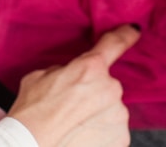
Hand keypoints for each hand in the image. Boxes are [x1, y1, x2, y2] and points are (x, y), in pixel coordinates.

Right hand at [8, 25, 138, 146]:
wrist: (31, 145)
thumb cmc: (31, 113)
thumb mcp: (40, 77)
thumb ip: (64, 70)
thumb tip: (70, 74)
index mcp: (91, 67)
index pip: (115, 44)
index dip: (126, 35)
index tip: (134, 31)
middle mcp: (110, 88)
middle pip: (106, 87)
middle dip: (93, 94)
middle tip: (70, 108)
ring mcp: (118, 115)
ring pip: (110, 111)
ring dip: (97, 116)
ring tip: (73, 127)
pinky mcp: (121, 139)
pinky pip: (113, 132)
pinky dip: (101, 135)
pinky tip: (81, 138)